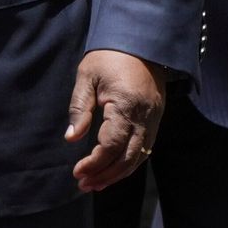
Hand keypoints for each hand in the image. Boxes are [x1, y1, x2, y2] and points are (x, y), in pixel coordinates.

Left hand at [66, 49, 166, 193]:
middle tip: (84, 185)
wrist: (142, 42)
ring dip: (117, 173)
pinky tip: (113, 169)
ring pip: (139, 156)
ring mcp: (154, 119)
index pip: (112, 145)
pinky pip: (145, 148)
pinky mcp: (156, 119)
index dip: (95, 163)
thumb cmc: (110, 56)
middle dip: (106, 175)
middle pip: (128, 157)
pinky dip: (129, 162)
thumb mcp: (87, 77)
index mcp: (126, 105)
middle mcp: (145, 116)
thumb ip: (79, 108)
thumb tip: (71, 137)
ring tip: (95, 184)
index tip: (77, 172)